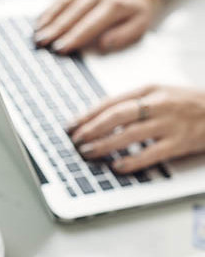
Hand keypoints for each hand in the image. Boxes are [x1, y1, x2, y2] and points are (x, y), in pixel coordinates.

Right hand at [34, 0, 158, 53]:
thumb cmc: (136, 12)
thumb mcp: (140, 25)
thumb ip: (123, 36)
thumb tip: (104, 44)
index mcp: (116, 3)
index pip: (90, 24)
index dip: (73, 38)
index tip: (60, 49)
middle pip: (73, 14)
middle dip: (56, 30)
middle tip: (42, 43)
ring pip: (64, 4)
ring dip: (49, 20)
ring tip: (37, 35)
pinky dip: (49, 10)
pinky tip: (40, 22)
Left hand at [69, 85, 204, 172]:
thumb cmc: (186, 103)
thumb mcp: (159, 93)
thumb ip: (132, 102)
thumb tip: (97, 116)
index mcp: (148, 89)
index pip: (111, 101)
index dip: (87, 114)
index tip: (71, 125)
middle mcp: (157, 104)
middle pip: (117, 115)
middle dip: (91, 128)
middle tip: (75, 140)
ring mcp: (169, 123)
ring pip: (130, 134)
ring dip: (105, 144)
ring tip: (87, 152)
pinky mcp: (180, 142)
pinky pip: (152, 153)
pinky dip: (132, 160)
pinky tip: (117, 167)